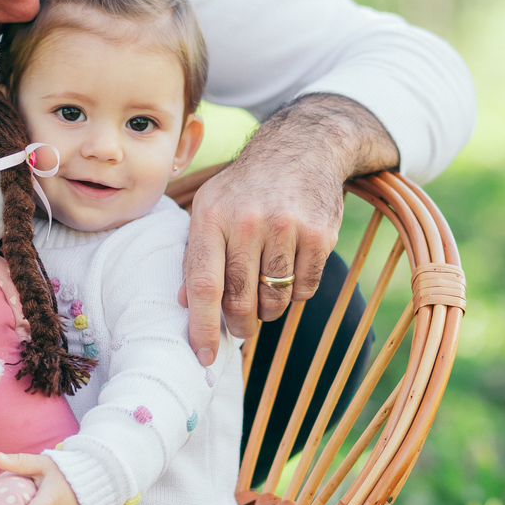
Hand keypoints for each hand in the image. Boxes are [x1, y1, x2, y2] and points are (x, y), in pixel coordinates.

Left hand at [177, 94, 397, 362]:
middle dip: (240, 325)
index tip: (202, 356)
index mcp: (211, 216)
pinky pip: (305, 289)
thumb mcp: (210, 207)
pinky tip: (290, 270)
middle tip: (241, 329)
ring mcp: (287, 227)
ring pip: (275, 299)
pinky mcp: (320, 234)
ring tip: (265, 291)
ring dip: (269, 309)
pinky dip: (296, 292)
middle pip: (241, 299)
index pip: (204, 284)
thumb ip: (196, 254)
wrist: (302, 147)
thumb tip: (184, 303)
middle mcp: (248, 221)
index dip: (202, 327)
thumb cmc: (245, 187)